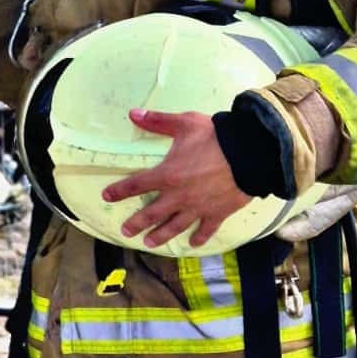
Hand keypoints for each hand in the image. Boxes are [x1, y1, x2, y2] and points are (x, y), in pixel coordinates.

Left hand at [101, 109, 251, 249]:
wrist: (250, 153)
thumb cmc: (216, 137)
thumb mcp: (184, 123)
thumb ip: (158, 122)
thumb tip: (133, 114)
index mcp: (167, 174)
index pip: (136, 185)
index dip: (119, 191)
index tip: (106, 197)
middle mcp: (178, 196)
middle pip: (152, 213)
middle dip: (136, 223)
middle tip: (125, 231)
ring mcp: (197, 207)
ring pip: (174, 226)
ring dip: (160, 235)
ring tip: (149, 242)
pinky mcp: (217, 213)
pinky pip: (206, 229)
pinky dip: (199, 237)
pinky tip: (193, 243)